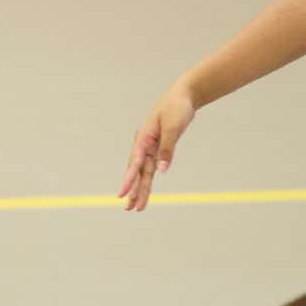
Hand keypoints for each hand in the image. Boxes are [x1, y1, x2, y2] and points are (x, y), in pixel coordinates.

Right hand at [119, 85, 196, 211]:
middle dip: (133, 190)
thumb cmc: (176, 108)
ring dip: (140, 189)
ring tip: (136, 207)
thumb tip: (161, 171)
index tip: (122, 194)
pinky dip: (149, 180)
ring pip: (144, 173)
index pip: (134, 163)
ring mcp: (150, 147)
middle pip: (137, 172)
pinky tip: (145, 192)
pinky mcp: (158, 148)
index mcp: (143, 138)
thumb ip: (167, 149)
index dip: (128, 180)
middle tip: (129, 209)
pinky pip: (152, 168)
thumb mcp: (173, 128)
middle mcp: (143, 144)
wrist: (183, 96)